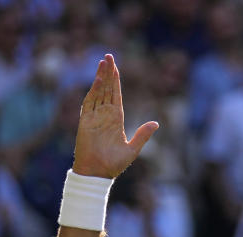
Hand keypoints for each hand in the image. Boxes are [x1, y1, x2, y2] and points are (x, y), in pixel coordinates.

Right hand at [72, 54, 158, 178]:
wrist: (98, 174)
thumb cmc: (114, 165)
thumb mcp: (133, 149)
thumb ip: (143, 135)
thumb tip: (156, 123)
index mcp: (116, 119)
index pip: (116, 95)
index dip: (115, 81)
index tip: (115, 67)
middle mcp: (105, 115)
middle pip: (106, 89)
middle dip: (108, 73)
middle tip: (109, 56)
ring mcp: (94, 117)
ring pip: (98, 92)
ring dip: (100, 77)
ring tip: (103, 62)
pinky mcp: (86, 122)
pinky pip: (89, 103)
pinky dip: (93, 91)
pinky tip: (98, 79)